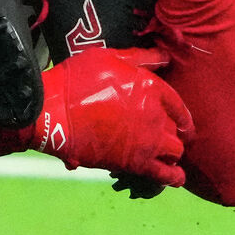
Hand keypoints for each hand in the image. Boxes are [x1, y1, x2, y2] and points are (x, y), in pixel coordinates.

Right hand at [32, 47, 190, 186]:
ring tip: (166, 155)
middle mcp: (156, 116)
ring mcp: (148, 141)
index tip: (180, 120)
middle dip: (175, 133)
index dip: (181, 114)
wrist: (53, 113)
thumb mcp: (110, 58)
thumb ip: (141, 58)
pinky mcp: (136, 163)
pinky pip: (165, 175)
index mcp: (152, 88)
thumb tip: (165, 57)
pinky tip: (176, 178)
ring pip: (175, 152)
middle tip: (166, 136)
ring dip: (173, 153)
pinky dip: (173, 177)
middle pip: (177, 129)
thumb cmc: (76, 80)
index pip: (178, 104)